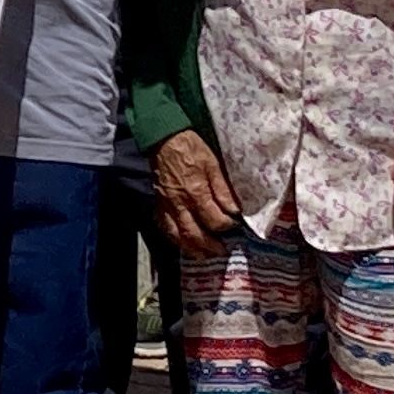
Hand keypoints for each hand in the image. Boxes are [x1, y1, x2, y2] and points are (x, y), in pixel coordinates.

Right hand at [150, 130, 242, 255]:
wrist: (165, 139)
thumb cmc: (191, 148)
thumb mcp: (213, 164)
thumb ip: (223, 189)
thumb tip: (234, 210)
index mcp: (196, 193)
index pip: (214, 220)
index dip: (226, 226)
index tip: (234, 226)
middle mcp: (180, 204)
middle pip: (195, 234)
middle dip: (210, 246)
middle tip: (222, 251)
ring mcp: (167, 206)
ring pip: (177, 236)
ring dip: (192, 248)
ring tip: (204, 254)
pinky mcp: (159, 204)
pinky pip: (165, 227)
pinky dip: (175, 238)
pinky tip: (184, 241)